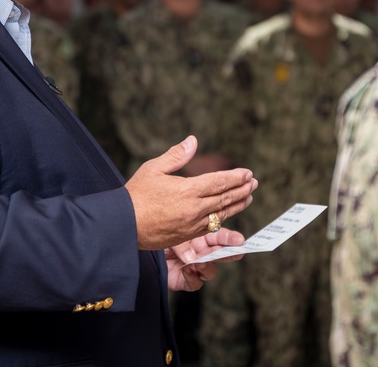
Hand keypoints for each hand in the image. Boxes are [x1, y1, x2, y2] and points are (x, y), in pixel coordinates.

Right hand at [125, 135, 256, 250]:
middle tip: (254, 183)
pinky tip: (227, 214)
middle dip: (242, 190)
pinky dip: (223, 218)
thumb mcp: (153, 168)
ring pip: (221, 214)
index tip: (248, 173)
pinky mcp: (186, 237)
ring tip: (248, 197)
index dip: (236, 177)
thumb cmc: (135, 195)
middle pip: (225, 198)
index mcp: (187, 190)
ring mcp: (192, 225)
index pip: (219, 182)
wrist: (122, 226)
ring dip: (237, 205)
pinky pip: (211, 227)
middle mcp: (194, 209)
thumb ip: (176, 155)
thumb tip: (193, 140)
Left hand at [166, 228, 245, 291]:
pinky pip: (196, 283)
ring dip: (207, 267)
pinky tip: (186, 270)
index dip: (230, 239)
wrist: (143, 250)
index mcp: (200, 238)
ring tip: (199, 262)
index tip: (240, 240)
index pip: (219, 237)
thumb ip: (183, 245)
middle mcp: (200, 253)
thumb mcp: (171, 236)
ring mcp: (194, 267)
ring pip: (210, 271)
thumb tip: (195, 259)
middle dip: (230, 253)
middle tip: (238, 253)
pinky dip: (193, 277)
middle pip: (220, 254)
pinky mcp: (186, 281)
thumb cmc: (158, 241)